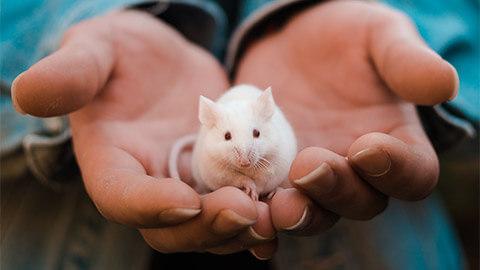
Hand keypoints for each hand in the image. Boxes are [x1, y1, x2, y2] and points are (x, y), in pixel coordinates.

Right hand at [11, 10, 275, 255]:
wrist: (165, 61)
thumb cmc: (123, 52)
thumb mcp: (97, 50)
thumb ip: (71, 73)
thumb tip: (28, 93)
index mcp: (113, 161)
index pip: (121, 197)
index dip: (147, 206)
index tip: (183, 200)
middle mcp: (149, 184)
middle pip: (171, 227)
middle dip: (205, 227)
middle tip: (244, 213)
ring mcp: (187, 184)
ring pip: (209, 225)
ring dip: (240, 228)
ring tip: (273, 217)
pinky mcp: (219, 177)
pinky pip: (238, 206)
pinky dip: (260, 215)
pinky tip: (285, 211)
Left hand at [234, 1, 458, 234]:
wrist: (289, 42)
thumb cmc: (343, 37)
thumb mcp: (377, 37)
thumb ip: (405, 61)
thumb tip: (444, 85)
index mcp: (393, 142)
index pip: (411, 173)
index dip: (395, 169)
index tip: (366, 147)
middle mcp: (356, 171)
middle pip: (359, 202)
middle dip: (335, 191)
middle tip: (308, 168)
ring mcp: (312, 177)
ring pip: (313, 212)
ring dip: (297, 214)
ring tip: (275, 206)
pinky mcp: (273, 176)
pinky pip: (271, 206)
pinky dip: (262, 218)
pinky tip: (244, 210)